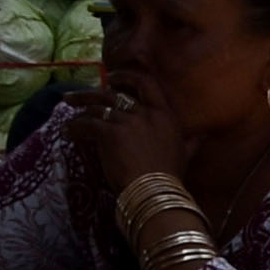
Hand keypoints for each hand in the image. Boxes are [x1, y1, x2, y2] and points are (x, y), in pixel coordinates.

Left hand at [65, 83, 187, 193]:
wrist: (155, 192)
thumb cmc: (171, 176)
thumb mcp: (185, 155)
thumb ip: (192, 142)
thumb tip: (204, 135)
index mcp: (164, 114)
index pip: (145, 83)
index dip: (126, 77)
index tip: (112, 77)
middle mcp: (144, 112)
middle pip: (111, 94)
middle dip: (90, 93)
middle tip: (74, 96)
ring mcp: (125, 121)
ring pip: (96, 107)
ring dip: (79, 108)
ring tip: (66, 110)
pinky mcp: (108, 133)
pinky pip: (86, 124)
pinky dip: (75, 128)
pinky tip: (67, 132)